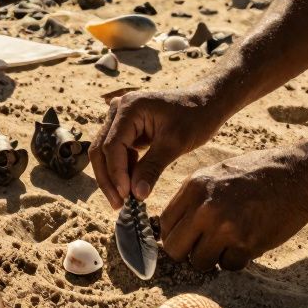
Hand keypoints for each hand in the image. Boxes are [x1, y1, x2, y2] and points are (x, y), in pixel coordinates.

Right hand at [90, 88, 223, 208]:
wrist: (206, 104)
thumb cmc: (195, 118)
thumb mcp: (174, 144)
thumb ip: (152, 168)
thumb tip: (136, 195)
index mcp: (130, 108)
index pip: (112, 146)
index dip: (116, 173)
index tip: (126, 196)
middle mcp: (119, 109)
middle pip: (101, 150)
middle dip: (108, 179)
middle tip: (119, 204)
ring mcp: (120, 118)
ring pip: (105, 152)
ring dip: (113, 176)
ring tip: (126, 198)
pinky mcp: (126, 128)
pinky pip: (116, 152)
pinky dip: (122, 169)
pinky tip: (133, 183)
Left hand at [160, 149, 307, 270]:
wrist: (298, 174)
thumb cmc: (258, 173)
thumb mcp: (216, 174)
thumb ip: (193, 198)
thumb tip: (172, 228)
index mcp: (194, 187)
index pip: (164, 224)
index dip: (174, 235)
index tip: (186, 239)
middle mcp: (205, 208)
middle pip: (175, 249)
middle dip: (187, 253)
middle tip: (204, 247)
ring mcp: (225, 227)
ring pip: (200, 263)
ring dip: (213, 258)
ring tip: (230, 242)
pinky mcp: (246, 244)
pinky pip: (228, 266)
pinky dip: (237, 260)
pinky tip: (249, 241)